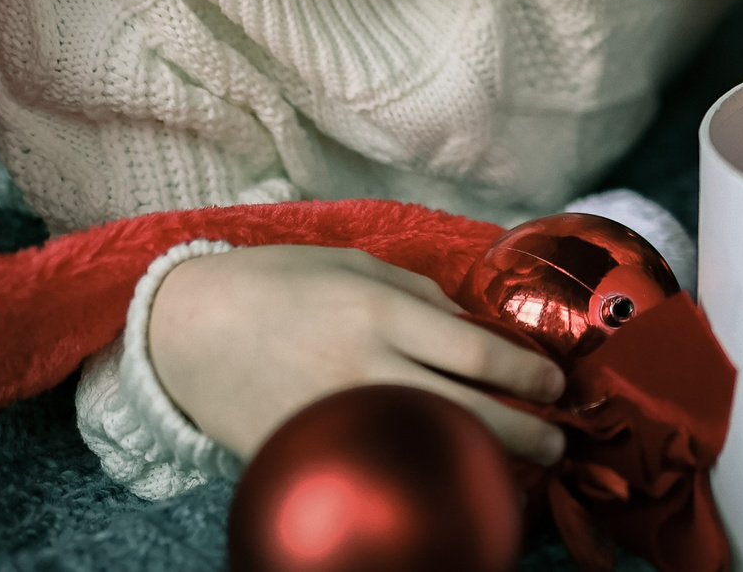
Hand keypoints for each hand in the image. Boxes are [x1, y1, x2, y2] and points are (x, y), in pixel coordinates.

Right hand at [146, 245, 565, 462]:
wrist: (186, 328)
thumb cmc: (276, 284)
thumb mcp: (355, 265)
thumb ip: (420, 297)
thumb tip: (474, 332)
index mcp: (379, 310)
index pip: (476, 352)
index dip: (526, 373)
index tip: (554, 383)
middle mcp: (364, 364)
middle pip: (465, 410)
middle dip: (524, 431)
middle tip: (556, 441)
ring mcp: (333, 413)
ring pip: (427, 446)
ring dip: (482, 460)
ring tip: (518, 467)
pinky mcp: (305, 449)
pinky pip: (376, 467)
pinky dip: (418, 475)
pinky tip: (444, 478)